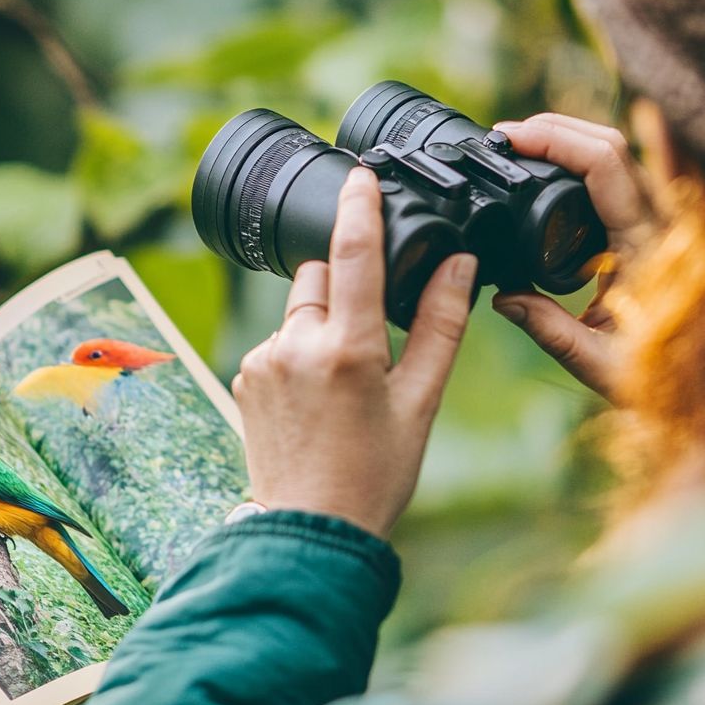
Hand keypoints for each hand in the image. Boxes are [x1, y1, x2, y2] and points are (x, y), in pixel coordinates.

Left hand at [231, 168, 477, 538]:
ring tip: (340, 385)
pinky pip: (276, 339)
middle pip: (320, 277)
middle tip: (370, 346)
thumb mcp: (421, 401)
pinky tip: (312, 398)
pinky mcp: (243, 374)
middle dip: (345, 291)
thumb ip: (441, 326)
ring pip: (297, 310)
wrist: (309, 529)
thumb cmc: (375, 472)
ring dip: (320, 324)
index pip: (353, 251)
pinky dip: (296, 352)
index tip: (362, 175)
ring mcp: (262, 359)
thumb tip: (460, 265)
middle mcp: (297, 343)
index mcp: (349, 347)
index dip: (360, 205)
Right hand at [490, 113, 655, 398]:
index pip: (604, 165)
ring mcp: (661, 220)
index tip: (510, 141)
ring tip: (522, 148)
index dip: (554, 140)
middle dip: (554, 128)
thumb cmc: (660, 379)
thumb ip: (549, 329)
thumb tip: (501, 297)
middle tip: (507, 138)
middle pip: (610, 142)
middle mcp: (662, 223)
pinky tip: (551, 170)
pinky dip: (582, 161)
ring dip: (569, 139)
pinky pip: (620, 175)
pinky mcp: (653, 226)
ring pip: (618, 152)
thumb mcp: (598, 362)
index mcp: (650, 246)